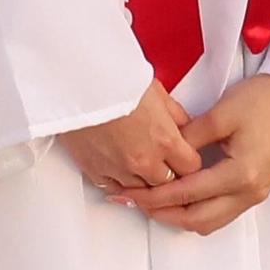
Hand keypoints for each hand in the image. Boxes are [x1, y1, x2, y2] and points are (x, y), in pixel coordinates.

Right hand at [58, 82, 203, 192]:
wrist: (78, 79)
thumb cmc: (113, 77)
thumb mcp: (155, 89)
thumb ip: (174, 114)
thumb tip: (183, 125)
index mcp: (165, 139)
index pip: (191, 167)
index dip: (188, 161)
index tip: (183, 155)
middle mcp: (145, 161)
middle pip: (168, 184)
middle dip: (167, 173)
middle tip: (162, 160)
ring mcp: (119, 169)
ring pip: (141, 191)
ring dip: (143, 180)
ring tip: (139, 162)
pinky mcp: (95, 170)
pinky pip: (113, 189)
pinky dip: (119, 182)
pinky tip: (120, 170)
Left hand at [107, 74, 269, 236]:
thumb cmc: (260, 100)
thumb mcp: (219, 115)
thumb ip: (188, 139)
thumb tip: (163, 154)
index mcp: (241, 175)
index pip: (189, 194)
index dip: (158, 196)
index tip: (133, 192)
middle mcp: (249, 192)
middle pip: (199, 220)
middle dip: (165, 214)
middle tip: (137, 202)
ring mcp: (254, 194)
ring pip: (210, 221)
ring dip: (180, 216)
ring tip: (153, 202)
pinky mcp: (254, 189)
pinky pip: (221, 212)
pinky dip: (197, 209)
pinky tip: (180, 197)